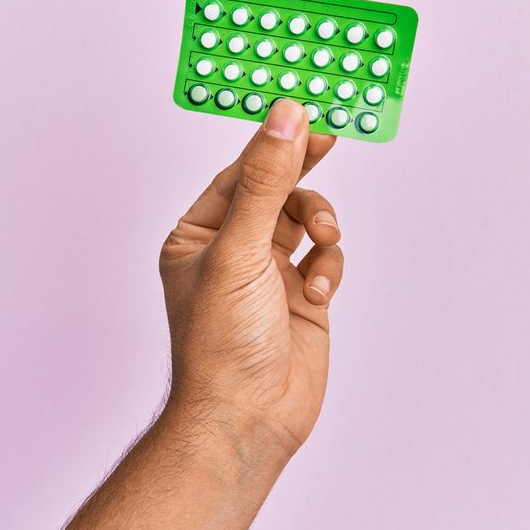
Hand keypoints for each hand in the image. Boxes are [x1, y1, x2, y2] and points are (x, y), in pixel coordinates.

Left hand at [159, 99, 343, 455]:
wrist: (247, 418)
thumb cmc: (222, 345)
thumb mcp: (241, 249)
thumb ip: (265, 180)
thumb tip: (284, 119)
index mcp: (197, 235)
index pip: (239, 172)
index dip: (273, 142)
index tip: (307, 112)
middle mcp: (231, 251)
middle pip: (277, 190)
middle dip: (303, 175)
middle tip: (333, 139)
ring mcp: (268, 275)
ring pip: (307, 221)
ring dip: (321, 225)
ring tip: (324, 242)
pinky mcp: (301, 298)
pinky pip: (325, 258)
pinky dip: (330, 266)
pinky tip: (319, 290)